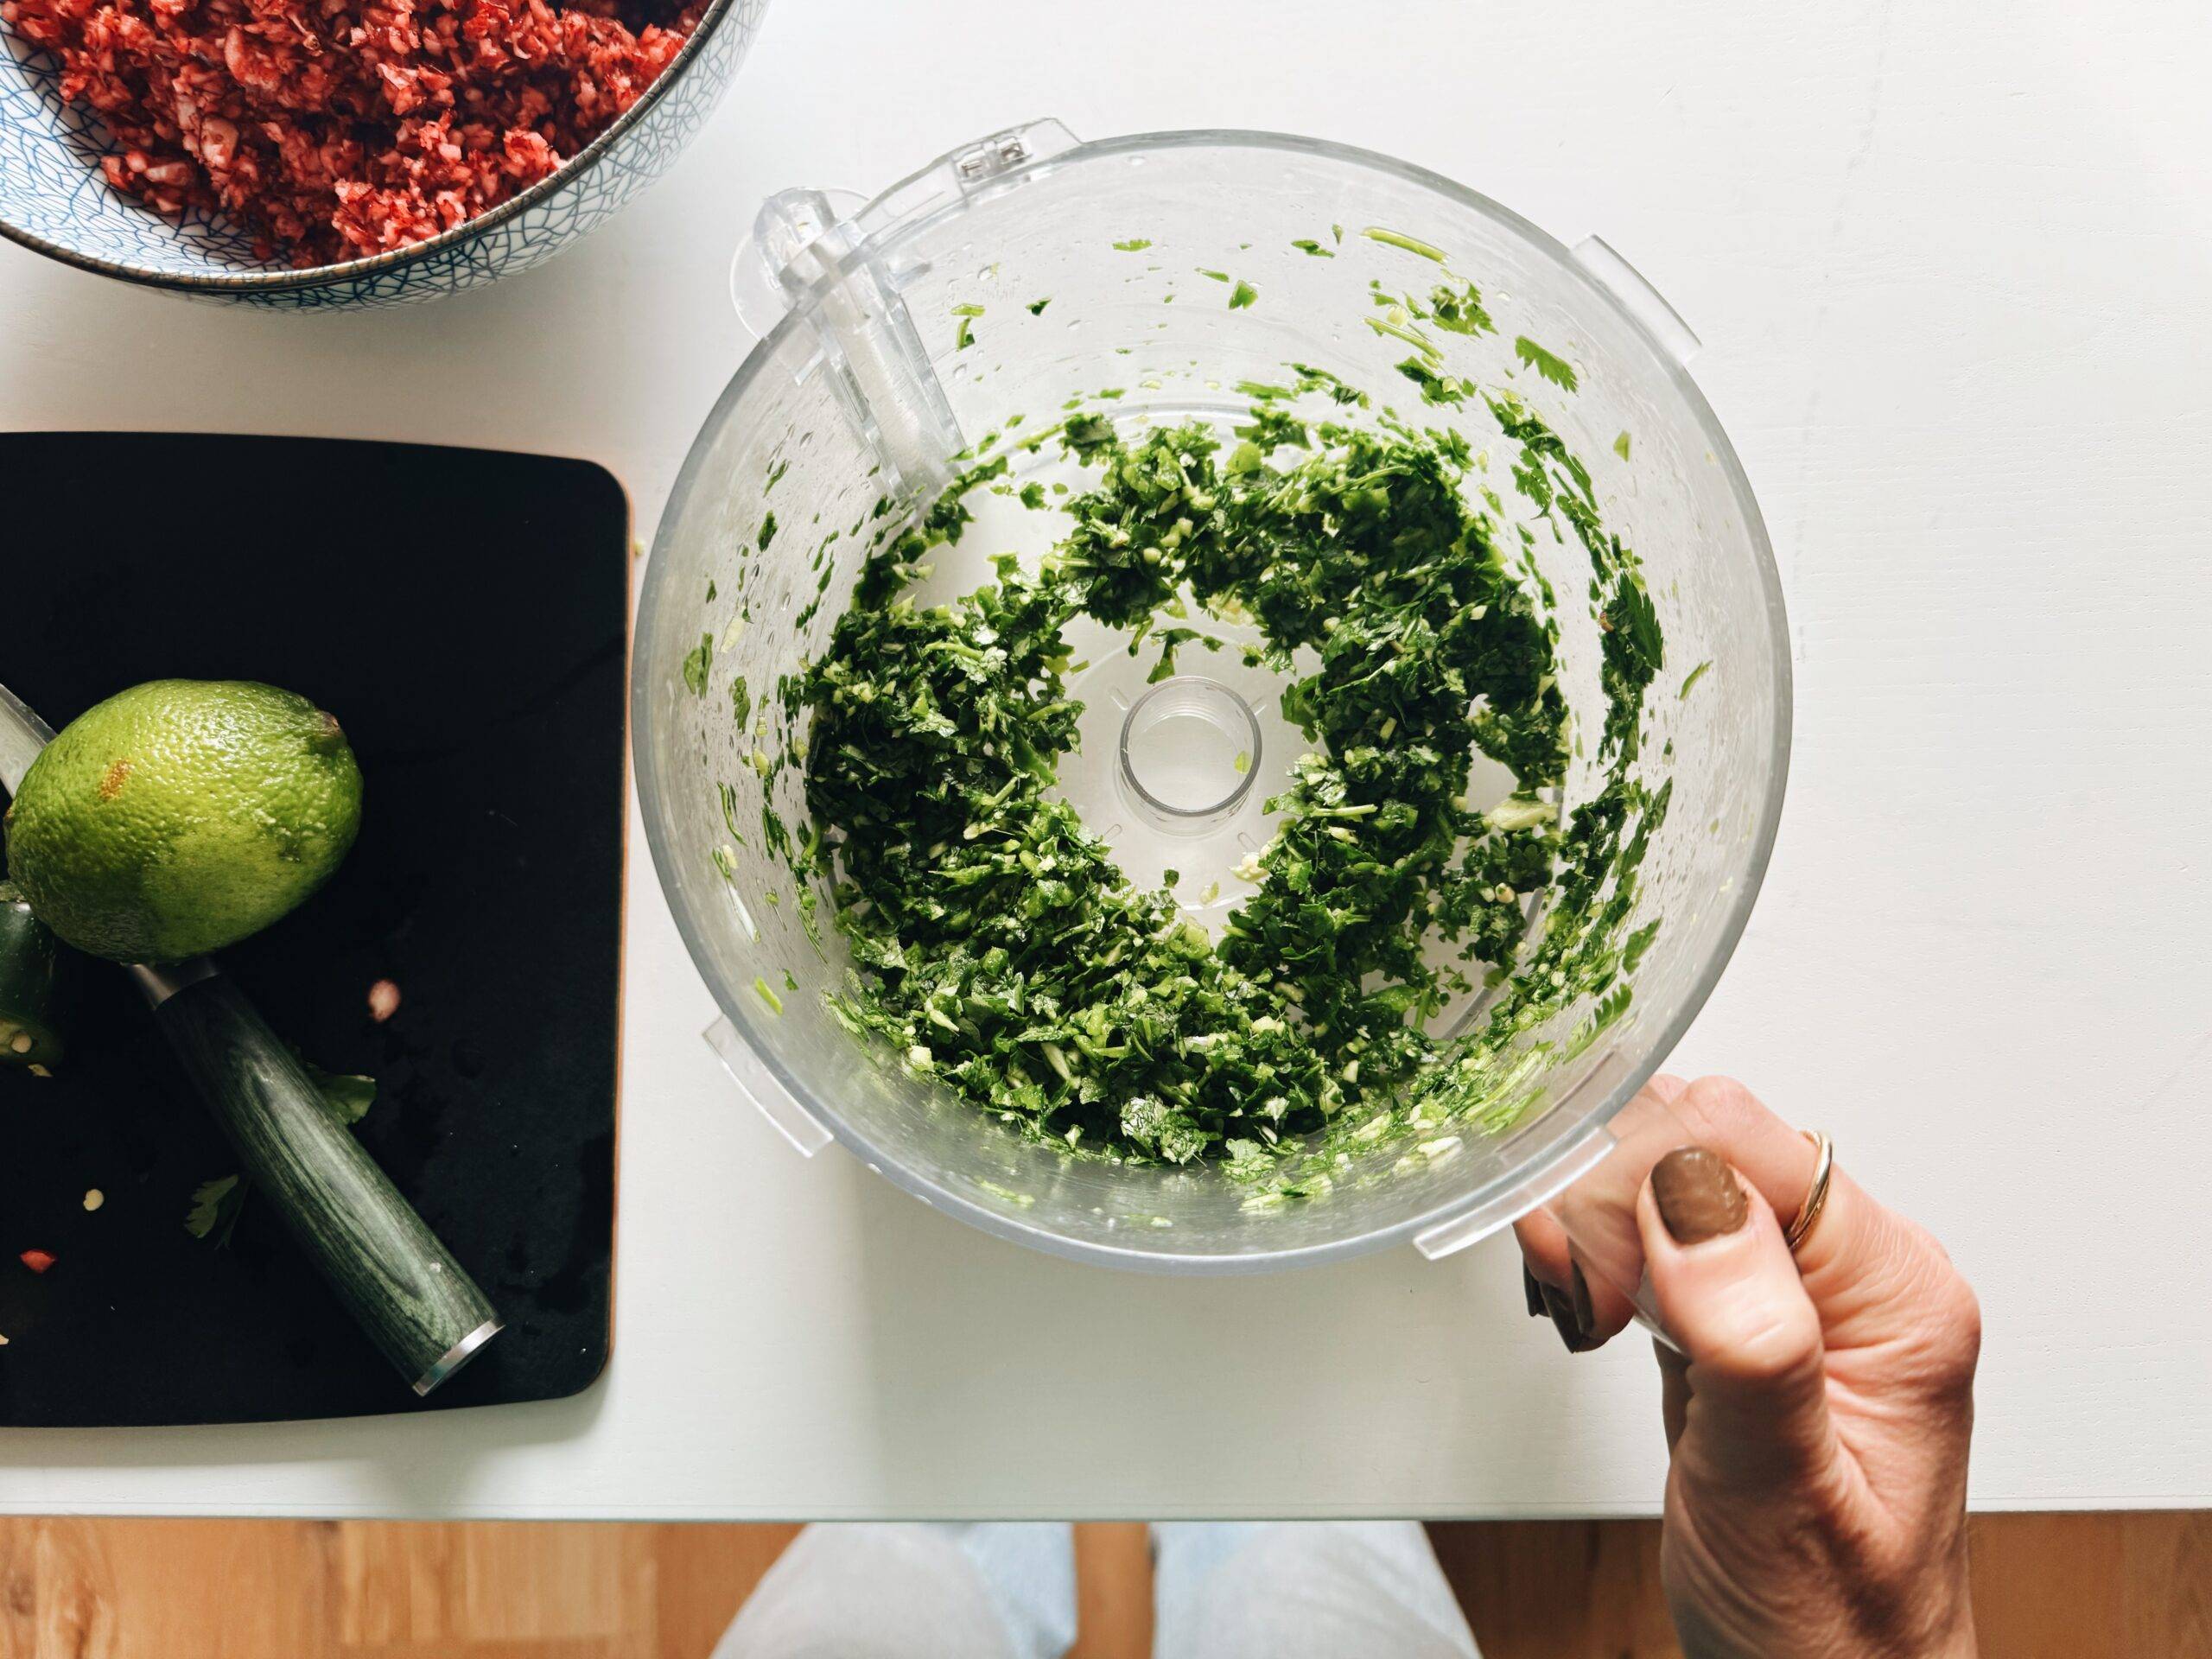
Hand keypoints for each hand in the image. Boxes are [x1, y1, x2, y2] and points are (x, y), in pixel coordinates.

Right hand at [1516, 1076, 1981, 1658]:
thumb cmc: (1830, 1625)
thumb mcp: (1781, 1488)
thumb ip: (1749, 1337)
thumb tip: (1695, 1196)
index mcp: (1895, 1291)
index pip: (1752, 1141)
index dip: (1648, 1179)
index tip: (1599, 1263)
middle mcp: (1853, 1272)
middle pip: (1701, 1138)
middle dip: (1612, 1196)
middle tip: (1585, 1294)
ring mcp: (1794, 1287)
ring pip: (1666, 1170)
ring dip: (1598, 1220)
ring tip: (1588, 1306)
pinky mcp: (1739, 1307)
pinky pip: (1657, 1223)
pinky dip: (1601, 1248)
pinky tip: (1594, 1305)